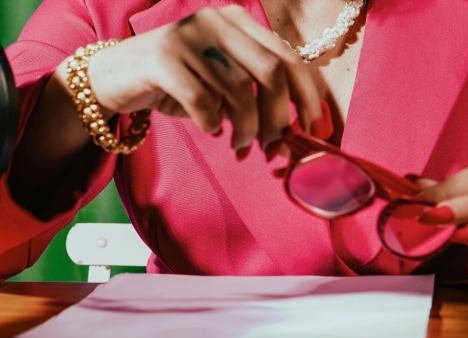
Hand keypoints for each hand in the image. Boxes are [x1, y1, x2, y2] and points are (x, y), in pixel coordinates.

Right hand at [58, 5, 321, 155]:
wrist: (117, 76)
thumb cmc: (180, 83)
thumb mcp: (223, 84)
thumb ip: (255, 98)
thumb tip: (289, 135)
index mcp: (239, 22)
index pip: (288, 56)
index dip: (307, 94)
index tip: (313, 127)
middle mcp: (217, 21)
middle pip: (271, 73)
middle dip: (279, 117)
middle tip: (273, 146)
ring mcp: (189, 36)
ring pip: (238, 92)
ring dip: (247, 130)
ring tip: (241, 147)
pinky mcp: (162, 58)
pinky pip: (202, 101)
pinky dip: (212, 123)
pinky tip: (211, 130)